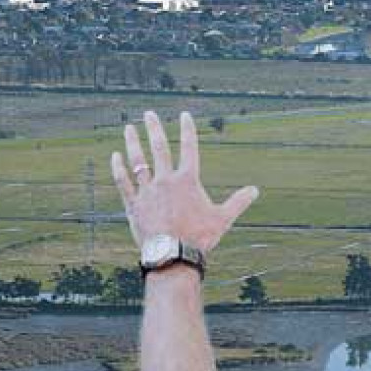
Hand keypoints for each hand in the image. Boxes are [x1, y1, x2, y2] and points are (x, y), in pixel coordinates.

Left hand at [111, 111, 259, 252]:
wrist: (173, 256)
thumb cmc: (200, 237)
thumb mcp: (223, 218)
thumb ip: (238, 202)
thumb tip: (255, 190)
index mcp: (187, 180)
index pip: (189, 147)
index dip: (187, 129)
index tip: (184, 114)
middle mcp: (166, 180)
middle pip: (159, 148)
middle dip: (154, 128)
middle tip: (149, 114)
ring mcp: (147, 191)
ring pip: (138, 161)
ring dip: (133, 143)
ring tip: (129, 128)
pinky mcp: (134, 205)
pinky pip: (124, 182)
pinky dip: (119, 169)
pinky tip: (115, 156)